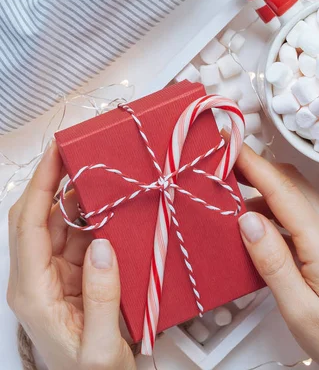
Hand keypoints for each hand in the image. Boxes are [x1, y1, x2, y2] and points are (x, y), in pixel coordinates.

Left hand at [7, 142, 135, 369]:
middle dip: (55, 180)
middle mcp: (36, 278)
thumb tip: (101, 245)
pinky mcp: (71, 274)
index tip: (55, 153)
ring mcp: (52, 275)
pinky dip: (91, 217)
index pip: (27, 225)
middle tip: (79, 152)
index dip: (40, 184)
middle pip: (37, 216)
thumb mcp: (102, 350)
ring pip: (58, 222)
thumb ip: (102, 298)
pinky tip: (108, 206)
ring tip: (102, 175)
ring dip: (78, 198)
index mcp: (33, 292)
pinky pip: (76, 236)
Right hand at [237, 146, 318, 369]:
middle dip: (255, 168)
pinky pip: (302, 210)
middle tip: (222, 164)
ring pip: (296, 193)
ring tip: (231, 195)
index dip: (253, 164)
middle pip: (291, 182)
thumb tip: (248, 221)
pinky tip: (258, 222)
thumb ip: (272, 263)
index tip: (229, 144)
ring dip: (264, 187)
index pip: (282, 190)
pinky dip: (276, 205)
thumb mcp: (300, 311)